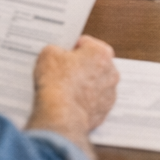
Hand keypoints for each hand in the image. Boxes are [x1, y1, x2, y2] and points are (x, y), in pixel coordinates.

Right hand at [26, 35, 119, 159]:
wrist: (60, 116)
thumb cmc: (57, 85)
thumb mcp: (48, 54)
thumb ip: (55, 48)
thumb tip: (56, 53)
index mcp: (101, 53)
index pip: (85, 43)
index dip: (70, 47)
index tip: (62, 54)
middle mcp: (111, 71)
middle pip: (93, 63)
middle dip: (79, 66)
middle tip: (61, 72)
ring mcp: (110, 92)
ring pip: (95, 83)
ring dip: (83, 84)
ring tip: (64, 89)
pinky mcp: (104, 110)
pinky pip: (93, 101)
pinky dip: (84, 101)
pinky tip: (69, 102)